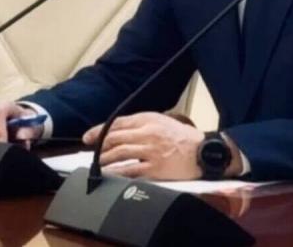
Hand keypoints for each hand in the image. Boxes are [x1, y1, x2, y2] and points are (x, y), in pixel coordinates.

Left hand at [83, 112, 203, 179]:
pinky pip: (130, 170)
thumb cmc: (184, 137)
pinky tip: (109, 174)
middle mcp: (148, 132)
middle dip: (99, 145)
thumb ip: (143, 124)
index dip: (99, 130)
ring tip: (98, 164)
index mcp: (149, 119)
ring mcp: (150, 151)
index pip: (117, 122)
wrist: (203, 151)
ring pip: (119, 153)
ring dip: (104, 159)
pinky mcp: (155, 168)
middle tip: (91, 151)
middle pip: (115, 137)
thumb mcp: (163, 121)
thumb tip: (120, 131)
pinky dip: (116, 172)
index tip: (88, 137)